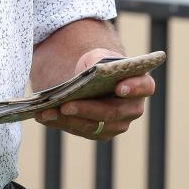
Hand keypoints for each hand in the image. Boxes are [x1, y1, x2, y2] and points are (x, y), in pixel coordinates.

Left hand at [35, 48, 155, 140]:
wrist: (93, 79)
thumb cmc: (100, 65)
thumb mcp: (99, 56)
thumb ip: (98, 60)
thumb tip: (93, 69)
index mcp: (141, 84)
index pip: (145, 86)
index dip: (134, 87)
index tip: (119, 87)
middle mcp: (132, 108)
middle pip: (112, 112)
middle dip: (87, 109)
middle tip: (66, 105)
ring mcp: (117, 124)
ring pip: (94, 126)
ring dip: (69, 120)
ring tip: (48, 112)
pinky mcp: (99, 132)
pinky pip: (80, 130)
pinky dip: (61, 123)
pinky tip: (44, 116)